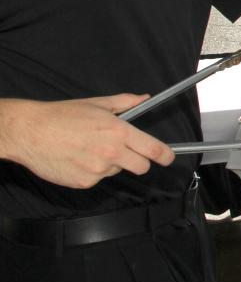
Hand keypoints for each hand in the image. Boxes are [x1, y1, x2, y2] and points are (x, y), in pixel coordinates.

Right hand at [0, 95, 175, 188]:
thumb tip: (144, 98)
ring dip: (111, 164)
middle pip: (141, 167)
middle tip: (125, 152)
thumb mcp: (98, 104)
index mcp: (119, 131)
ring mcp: (98, 170)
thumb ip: (126, 103)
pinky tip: (78, 158)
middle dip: (139, 161)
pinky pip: (98, 179)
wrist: (30, 132)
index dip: (165, 155)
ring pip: (117, 171)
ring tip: (90, 149)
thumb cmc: (62, 116)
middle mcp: (111, 152)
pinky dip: (92, 171)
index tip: (168, 157)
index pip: (152, 149)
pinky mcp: (85, 182)